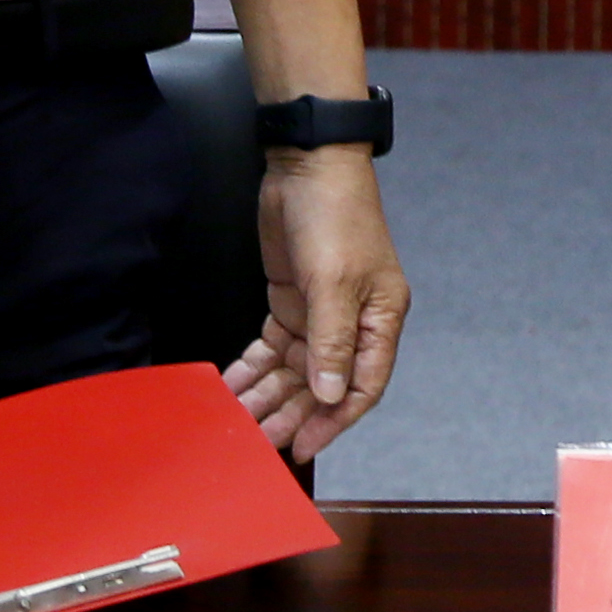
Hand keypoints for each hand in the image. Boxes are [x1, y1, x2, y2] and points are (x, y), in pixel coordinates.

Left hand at [222, 146, 410, 463]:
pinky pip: (272, 348)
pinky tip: (232, 385)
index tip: (303, 446)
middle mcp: (353, 322)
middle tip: (259, 439)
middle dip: (291, 413)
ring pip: (294, 371)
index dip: (333, 421)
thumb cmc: (336, 214)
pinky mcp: (291, 301)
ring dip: (267, 395)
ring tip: (238, 421)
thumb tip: (330, 395)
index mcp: (380, 319)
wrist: (307, 165)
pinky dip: (252, 368)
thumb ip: (332, 341)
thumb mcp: (334, 280)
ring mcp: (320, 313)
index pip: (361, 386)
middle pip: (322, 385)